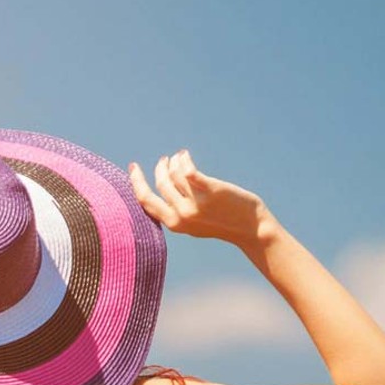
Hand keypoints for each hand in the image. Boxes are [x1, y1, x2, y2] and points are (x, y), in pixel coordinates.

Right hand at [128, 150, 269, 247]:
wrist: (250, 229)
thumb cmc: (223, 224)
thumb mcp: (194, 224)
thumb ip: (176, 212)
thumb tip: (163, 188)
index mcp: (174, 224)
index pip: (146, 202)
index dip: (136, 183)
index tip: (134, 169)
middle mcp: (181, 215)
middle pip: (159, 185)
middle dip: (155, 170)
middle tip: (162, 160)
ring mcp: (195, 203)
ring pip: (174, 175)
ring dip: (174, 162)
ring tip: (179, 157)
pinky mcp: (209, 191)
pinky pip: (187, 170)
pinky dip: (183, 159)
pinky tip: (184, 155)